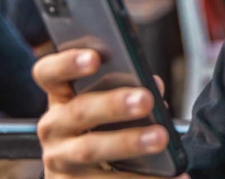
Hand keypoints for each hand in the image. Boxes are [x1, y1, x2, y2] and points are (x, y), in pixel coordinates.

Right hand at [32, 49, 185, 177]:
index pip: (48, 73)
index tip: (95, 58)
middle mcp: (52, 127)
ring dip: (128, 143)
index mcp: (61, 98)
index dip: (67, 63)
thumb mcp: (108, 108)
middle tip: (146, 99)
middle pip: (78, 111)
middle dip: (113, 104)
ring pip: (89, 149)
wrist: (83, 178)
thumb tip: (155, 85)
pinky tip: (176, 176)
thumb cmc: (102, 130)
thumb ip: (129, 90)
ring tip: (161, 137)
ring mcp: (57, 160)